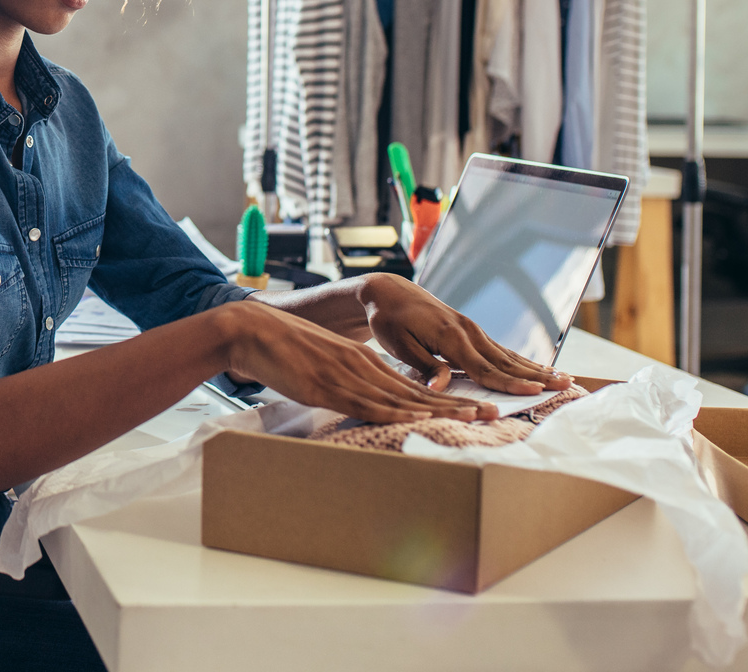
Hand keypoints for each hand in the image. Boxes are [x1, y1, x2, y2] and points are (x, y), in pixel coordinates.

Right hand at [220, 301, 500, 422]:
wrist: (253, 331)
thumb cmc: (283, 351)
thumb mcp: (323, 365)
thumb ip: (345, 381)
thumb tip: (361, 400)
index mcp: (363, 362)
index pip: (413, 384)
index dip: (447, 397)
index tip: (476, 406)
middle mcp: (363, 367)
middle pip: (418, 391)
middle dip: (458, 403)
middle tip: (494, 412)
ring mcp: (348, 376)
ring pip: (402, 397)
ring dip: (441, 409)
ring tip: (474, 417)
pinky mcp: (328, 386)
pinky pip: (369, 403)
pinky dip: (398, 410)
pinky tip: (420, 416)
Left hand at [356, 273, 572, 394]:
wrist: (388, 291)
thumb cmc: (389, 320)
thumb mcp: (397, 344)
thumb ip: (423, 365)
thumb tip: (441, 387)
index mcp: (450, 337)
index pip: (484, 368)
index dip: (509, 384)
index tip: (535, 393)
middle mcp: (467, 332)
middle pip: (506, 362)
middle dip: (538, 376)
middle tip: (568, 386)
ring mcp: (472, 330)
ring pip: (509, 356)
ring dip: (537, 369)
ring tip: (565, 379)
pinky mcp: (471, 331)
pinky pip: (501, 350)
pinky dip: (523, 361)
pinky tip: (540, 369)